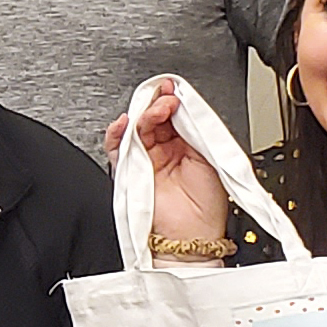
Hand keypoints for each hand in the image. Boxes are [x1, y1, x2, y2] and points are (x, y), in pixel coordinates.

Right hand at [104, 78, 226, 240]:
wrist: (193, 236)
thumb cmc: (206, 206)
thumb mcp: (209, 158)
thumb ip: (195, 132)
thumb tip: (186, 110)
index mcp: (183, 145)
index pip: (173, 114)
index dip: (173, 100)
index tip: (176, 90)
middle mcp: (162, 150)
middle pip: (152, 117)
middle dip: (159, 103)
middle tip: (169, 99)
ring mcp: (145, 159)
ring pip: (136, 128)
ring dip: (145, 114)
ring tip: (158, 109)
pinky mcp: (130, 171)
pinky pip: (117, 148)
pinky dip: (117, 134)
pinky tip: (125, 122)